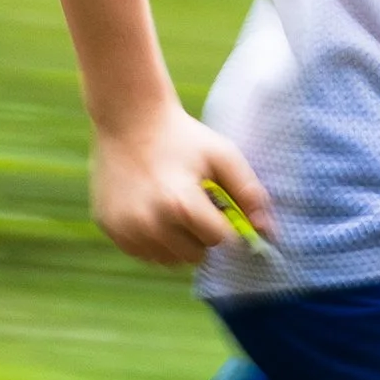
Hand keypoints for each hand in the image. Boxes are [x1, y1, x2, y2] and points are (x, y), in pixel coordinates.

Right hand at [90, 99, 274, 267]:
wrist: (129, 119)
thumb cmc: (183, 137)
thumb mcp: (223, 156)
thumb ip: (250, 193)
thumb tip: (269, 232)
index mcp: (180, 205)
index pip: (218, 240)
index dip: (223, 222)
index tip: (216, 204)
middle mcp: (149, 224)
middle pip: (194, 255)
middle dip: (201, 234)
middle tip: (194, 203)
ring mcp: (125, 229)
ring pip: (168, 260)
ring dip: (178, 242)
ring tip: (174, 206)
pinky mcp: (110, 229)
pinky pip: (143, 253)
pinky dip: (154, 241)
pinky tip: (153, 211)